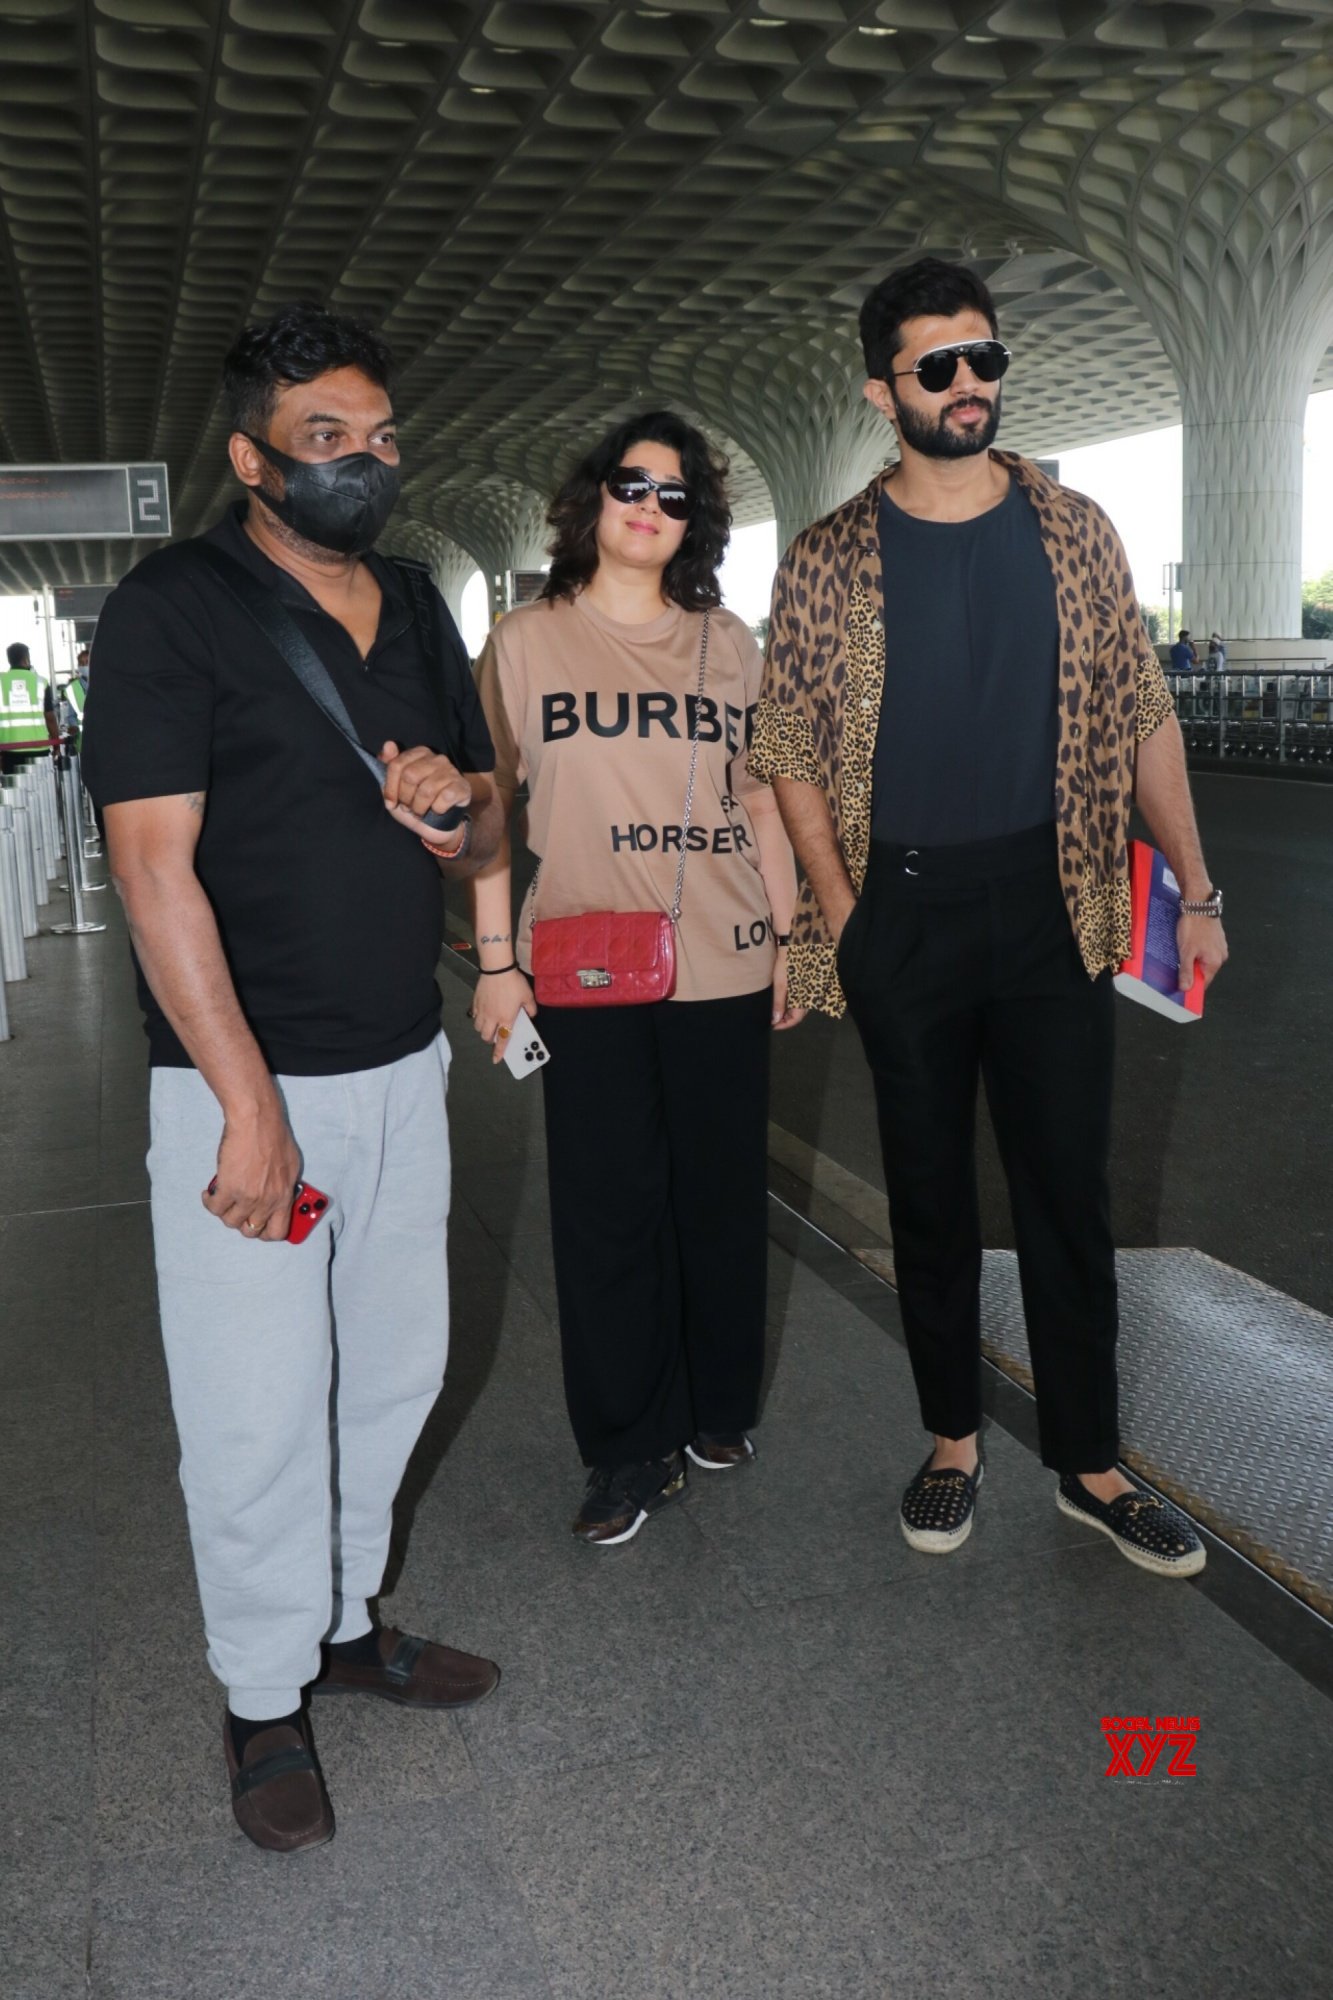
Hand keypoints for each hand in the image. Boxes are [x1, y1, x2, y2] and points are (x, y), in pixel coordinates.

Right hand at [204, 1105, 302, 1239]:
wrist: (256, 1120)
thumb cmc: (273, 1135)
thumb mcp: (291, 1164)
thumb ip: (285, 1185)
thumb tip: (279, 1198)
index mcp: (285, 1195)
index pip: (278, 1231)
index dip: (265, 1233)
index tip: (258, 1227)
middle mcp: (268, 1200)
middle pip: (251, 1231)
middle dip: (242, 1224)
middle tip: (236, 1211)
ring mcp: (249, 1197)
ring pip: (230, 1221)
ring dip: (224, 1212)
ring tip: (221, 1199)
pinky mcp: (229, 1189)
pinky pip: (214, 1208)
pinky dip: (209, 1202)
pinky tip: (209, 1193)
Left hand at [379, 741, 471, 840]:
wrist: (436, 826)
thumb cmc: (415, 803)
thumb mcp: (395, 788)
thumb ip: (389, 765)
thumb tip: (388, 744)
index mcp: (420, 754)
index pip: (397, 765)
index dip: (390, 788)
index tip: (390, 803)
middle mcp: (437, 758)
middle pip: (410, 776)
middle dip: (405, 798)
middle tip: (407, 808)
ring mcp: (451, 771)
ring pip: (427, 790)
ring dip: (419, 807)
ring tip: (419, 813)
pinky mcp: (462, 786)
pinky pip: (445, 798)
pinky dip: (437, 809)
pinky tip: (437, 811)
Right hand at [471, 967, 536, 1064]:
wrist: (497, 969)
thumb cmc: (514, 983)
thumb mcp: (528, 996)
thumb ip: (531, 1009)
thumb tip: (531, 1015)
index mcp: (506, 1019)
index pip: (502, 1040)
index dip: (498, 1052)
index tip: (496, 1060)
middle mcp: (492, 1018)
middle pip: (486, 1037)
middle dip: (490, 1040)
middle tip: (496, 1034)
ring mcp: (481, 1011)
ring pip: (478, 1028)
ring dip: (483, 1030)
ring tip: (489, 1024)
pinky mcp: (475, 1003)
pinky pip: (474, 1016)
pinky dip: (477, 1018)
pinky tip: (483, 1013)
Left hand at [771, 952, 805, 1030]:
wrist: (794, 943)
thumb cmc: (787, 962)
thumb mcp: (780, 983)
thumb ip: (779, 1002)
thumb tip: (775, 1020)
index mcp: (805, 996)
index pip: (796, 1018)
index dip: (784, 1024)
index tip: (772, 1026)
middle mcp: (809, 995)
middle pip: (798, 1014)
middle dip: (785, 1019)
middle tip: (771, 1019)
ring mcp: (807, 988)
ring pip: (798, 1006)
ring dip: (787, 1011)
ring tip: (774, 1011)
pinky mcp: (804, 982)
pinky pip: (798, 998)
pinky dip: (789, 1002)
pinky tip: (780, 1001)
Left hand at [1177, 914, 1227, 991]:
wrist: (1199, 904)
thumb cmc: (1193, 926)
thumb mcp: (1186, 952)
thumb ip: (1186, 971)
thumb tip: (1186, 988)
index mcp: (1215, 962)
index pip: (1204, 982)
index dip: (1192, 985)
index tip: (1180, 985)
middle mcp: (1221, 956)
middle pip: (1204, 971)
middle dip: (1191, 969)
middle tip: (1178, 962)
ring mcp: (1220, 946)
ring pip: (1204, 959)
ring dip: (1193, 958)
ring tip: (1183, 949)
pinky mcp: (1216, 938)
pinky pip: (1205, 950)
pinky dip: (1197, 949)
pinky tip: (1189, 943)